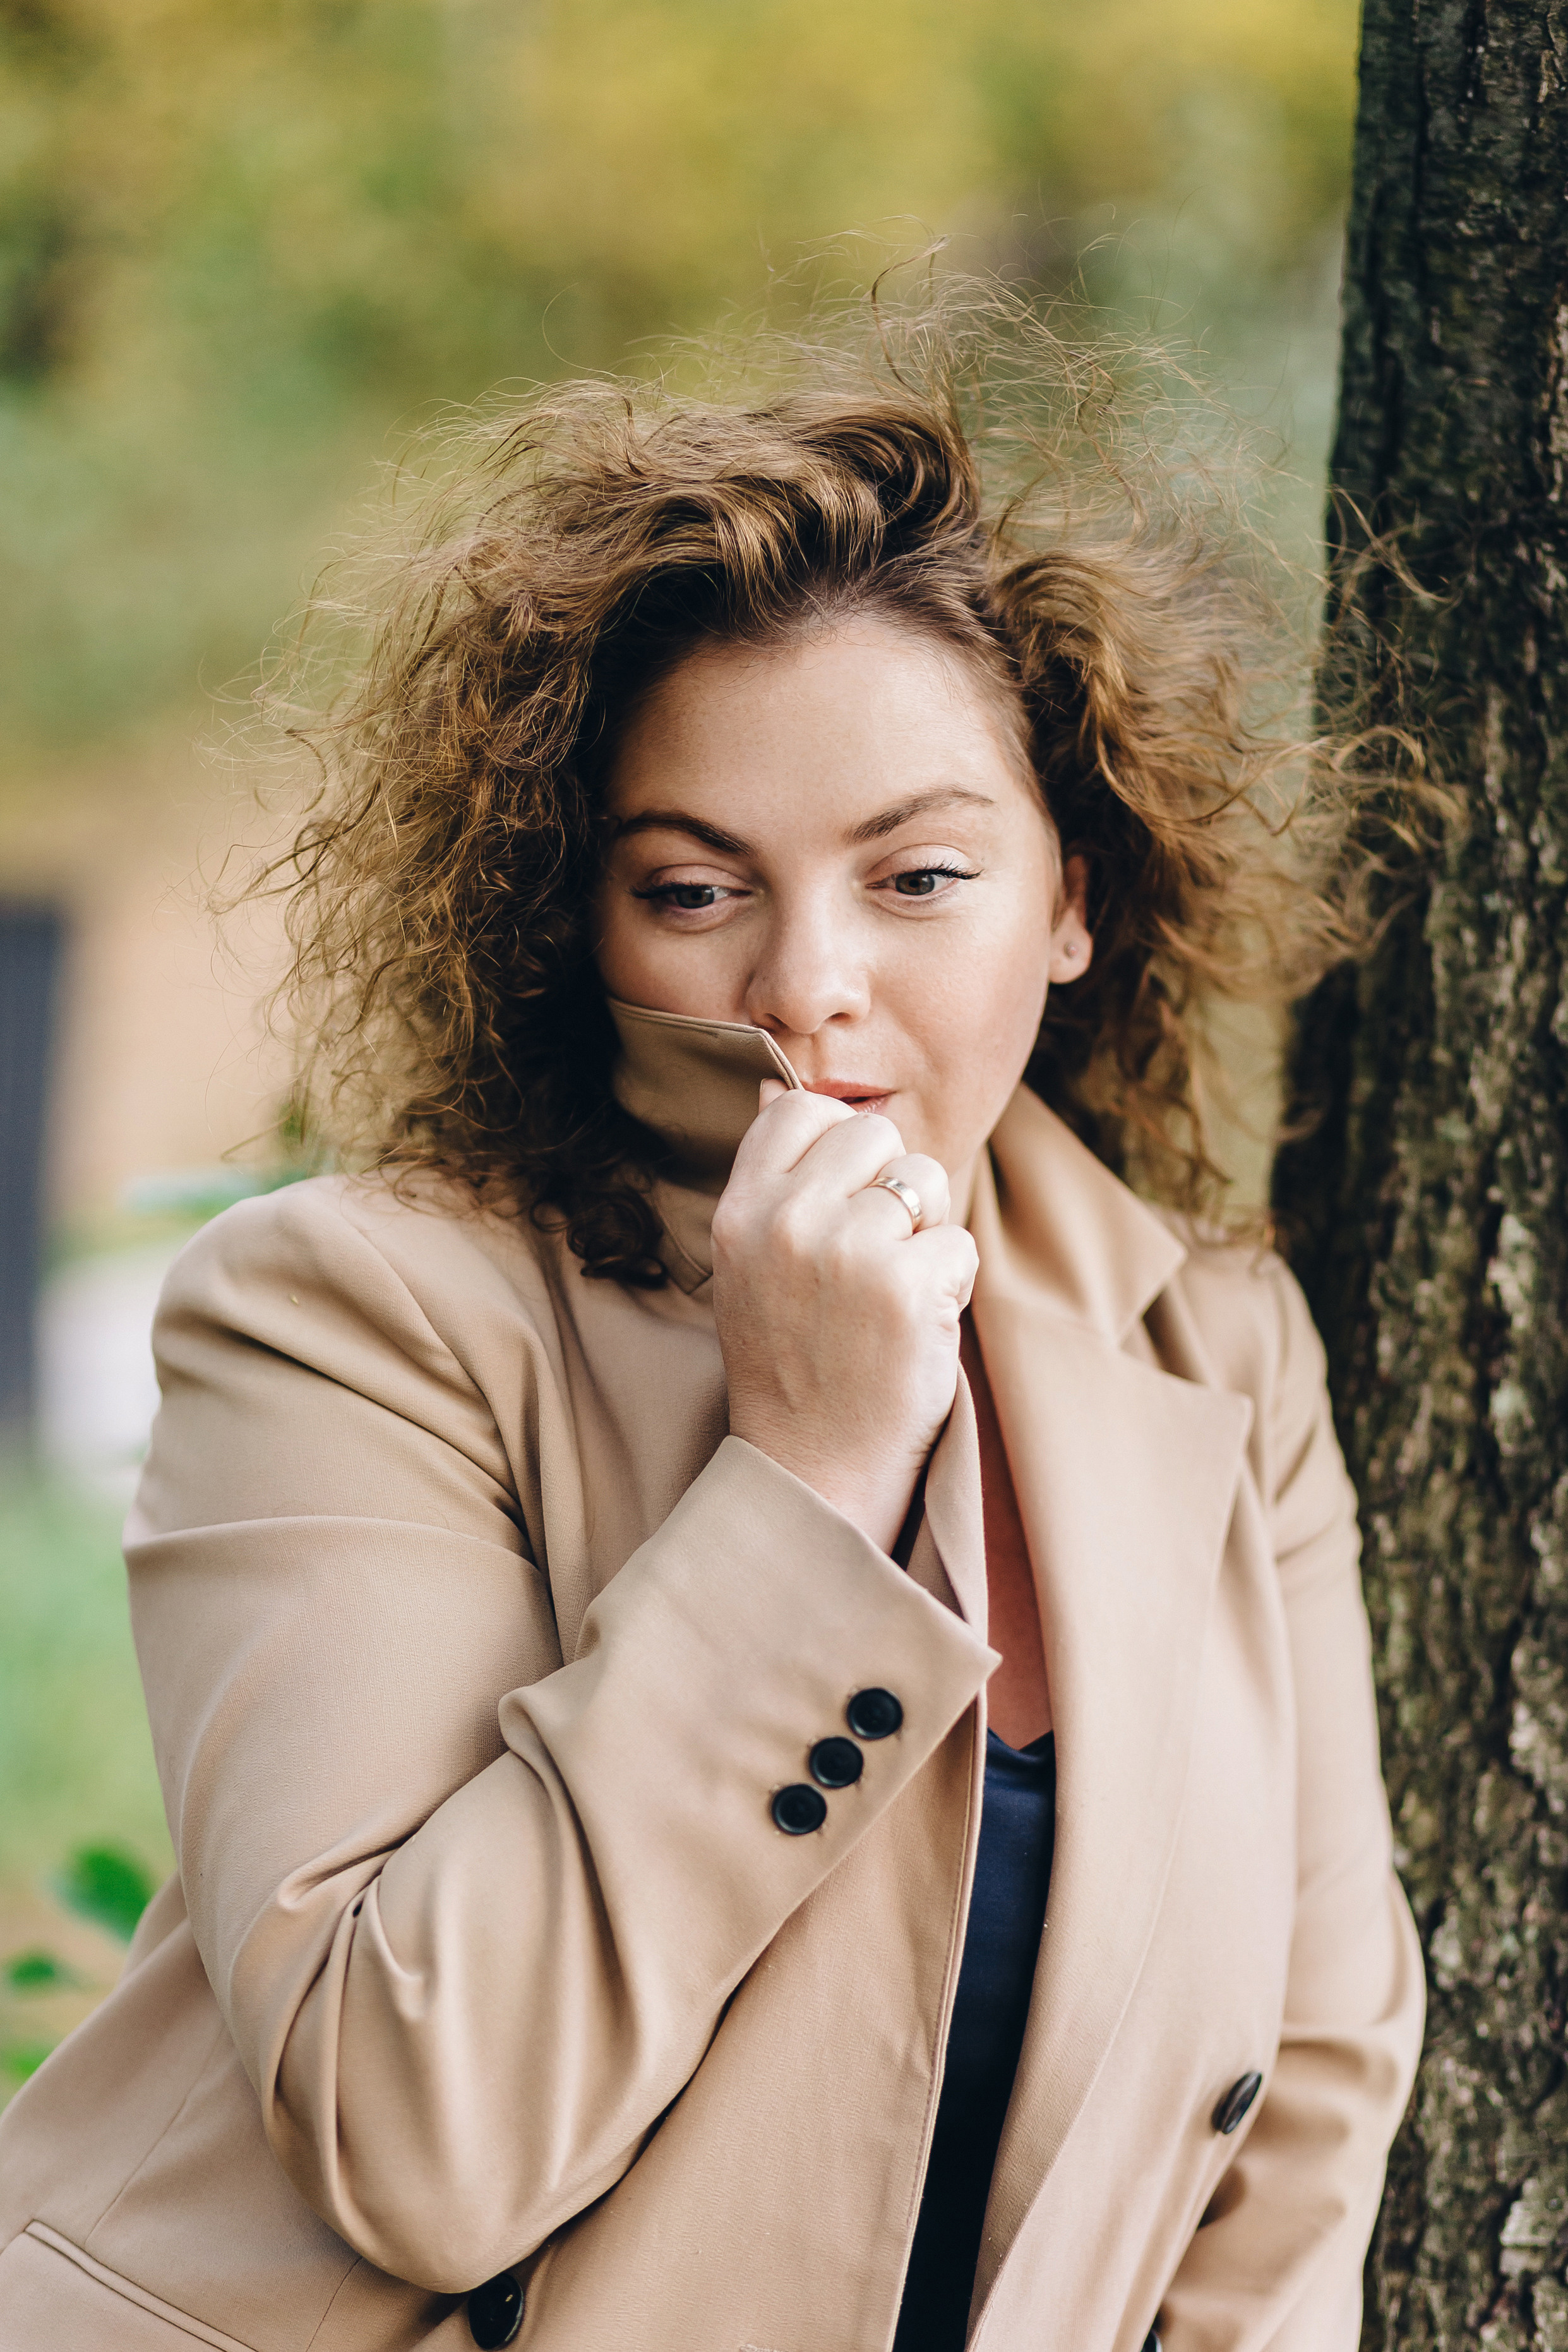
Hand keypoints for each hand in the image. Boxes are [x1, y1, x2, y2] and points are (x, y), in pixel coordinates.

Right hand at [710, 1082, 978, 1553]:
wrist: (814, 1472)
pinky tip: (914, 1330)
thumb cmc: (793, 1365)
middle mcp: (787, 1223)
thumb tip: (782, 1091)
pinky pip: (959, 1243)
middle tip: (874, 1258)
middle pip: (875, 1134)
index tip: (844, 1194)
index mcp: (740, 1212)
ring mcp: (849, 1253)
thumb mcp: (750, 1267)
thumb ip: (773, 1186)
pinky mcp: (909, 1289)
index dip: (839, 1142)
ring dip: (925, 1237)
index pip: (800, 1109)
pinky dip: (952, 1286)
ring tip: (889, 1299)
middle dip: (891, 1186)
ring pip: (926, 1183)